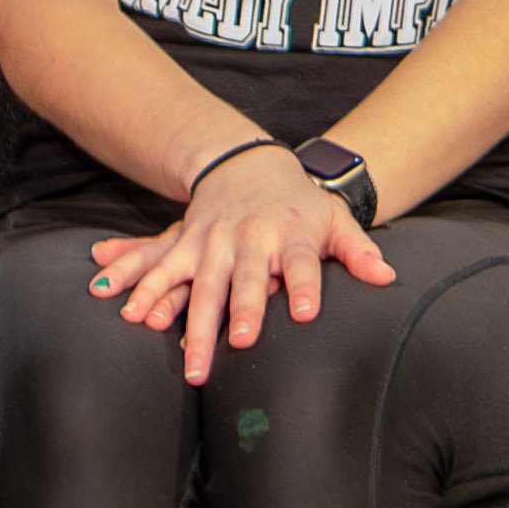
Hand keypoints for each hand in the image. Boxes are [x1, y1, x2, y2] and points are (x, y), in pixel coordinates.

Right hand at [90, 145, 393, 382]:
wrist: (251, 165)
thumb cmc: (300, 205)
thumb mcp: (334, 221)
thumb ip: (358, 251)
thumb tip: (387, 277)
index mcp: (289, 235)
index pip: (302, 264)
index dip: (305, 287)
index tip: (306, 313)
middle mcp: (249, 239)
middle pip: (246, 278)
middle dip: (241, 309)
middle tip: (239, 343)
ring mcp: (213, 241)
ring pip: (197, 280)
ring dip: (180, 311)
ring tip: (169, 341)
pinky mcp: (185, 242)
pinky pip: (159, 266)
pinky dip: (138, 283)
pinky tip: (121, 308)